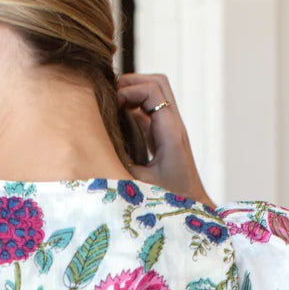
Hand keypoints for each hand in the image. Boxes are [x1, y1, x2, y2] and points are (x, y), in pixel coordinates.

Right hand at [117, 72, 215, 207]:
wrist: (192, 206)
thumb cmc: (170, 200)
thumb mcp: (140, 184)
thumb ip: (121, 163)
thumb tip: (96, 148)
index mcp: (170, 133)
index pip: (153, 91)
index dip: (129, 91)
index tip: (112, 106)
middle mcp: (173, 125)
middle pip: (157, 82)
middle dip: (131, 83)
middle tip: (109, 98)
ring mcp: (170, 128)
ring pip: (155, 92)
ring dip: (133, 92)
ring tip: (112, 105)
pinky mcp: (164, 135)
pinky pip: (150, 109)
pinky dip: (134, 107)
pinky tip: (118, 119)